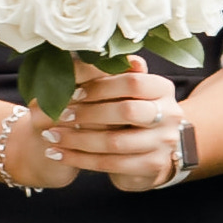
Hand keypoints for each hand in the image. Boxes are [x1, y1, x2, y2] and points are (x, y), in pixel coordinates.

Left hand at [50, 61, 187, 195]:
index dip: (100, 87)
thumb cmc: (134, 112)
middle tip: (60, 115)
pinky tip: (59, 154)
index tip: (73, 93)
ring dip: (77, 139)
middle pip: (127, 111)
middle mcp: (170, 115)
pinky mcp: (152, 166)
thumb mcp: (130, 92)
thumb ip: (117, 74)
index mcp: (163, 89)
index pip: (132, 82)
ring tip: (51, 136)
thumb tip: (104, 56)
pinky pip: (111, 164)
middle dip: (88, 114)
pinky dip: (80, 159)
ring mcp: (164, 142)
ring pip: (115, 142)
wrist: (154, 150)